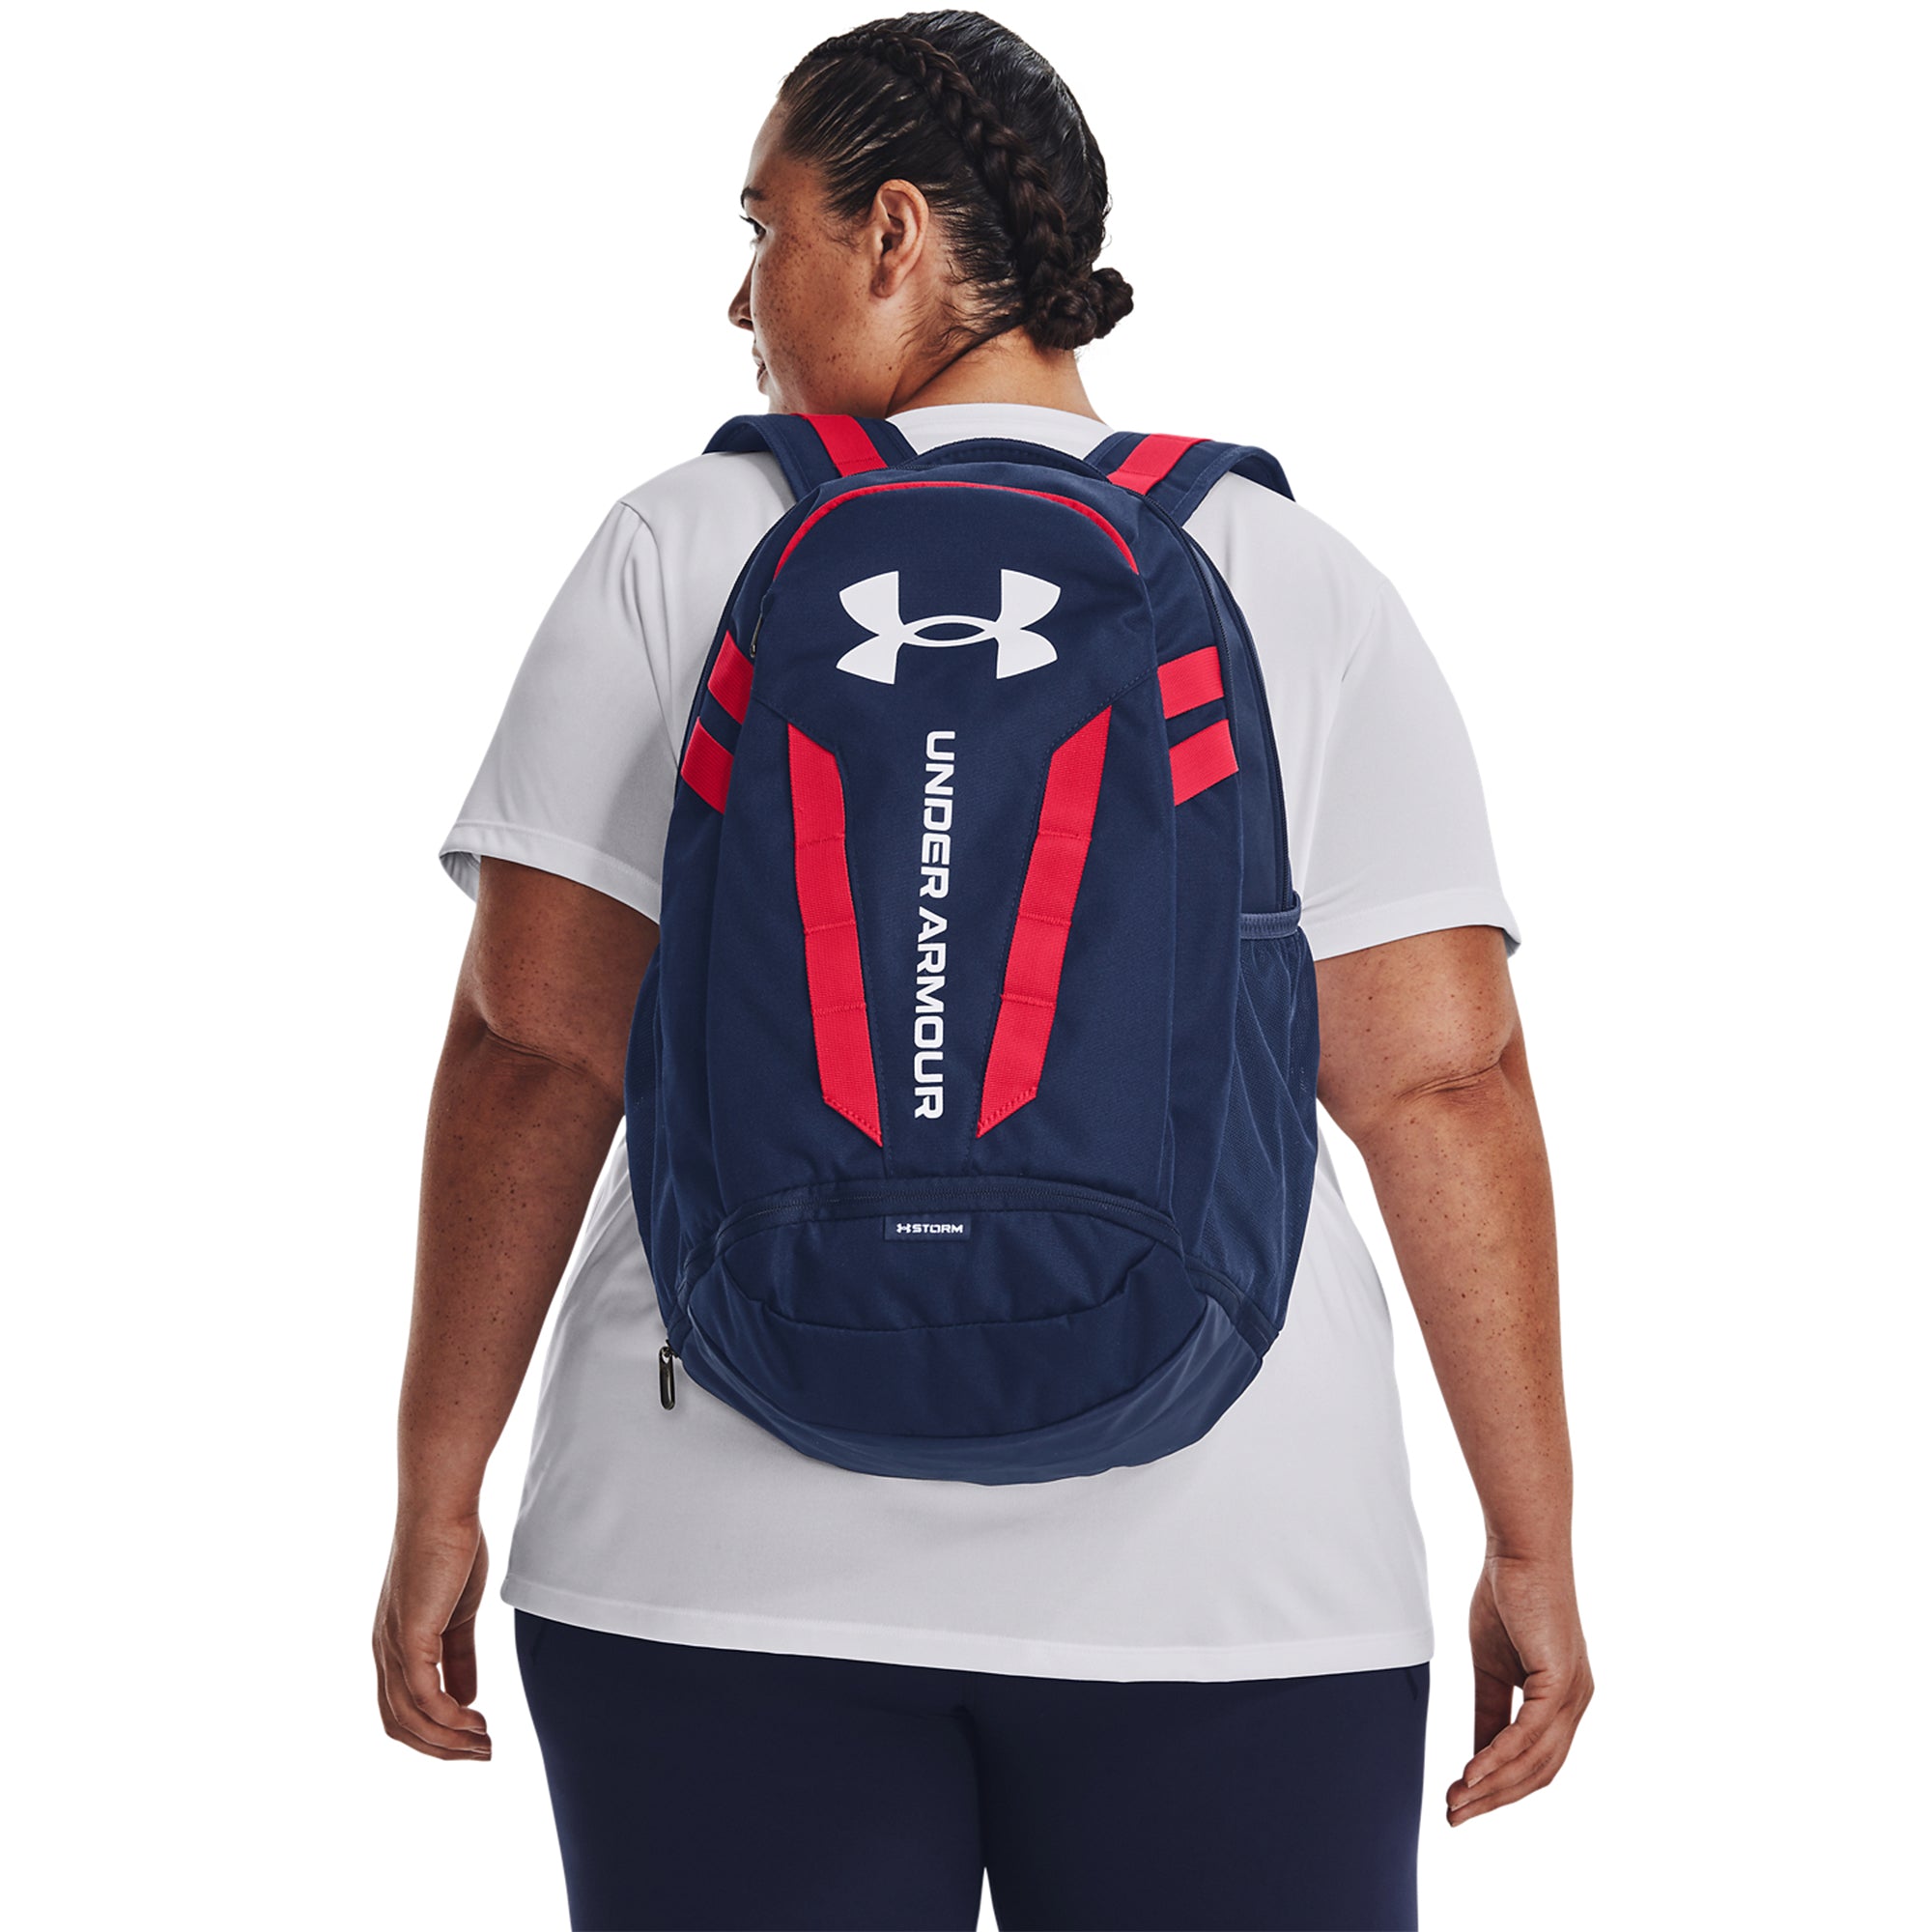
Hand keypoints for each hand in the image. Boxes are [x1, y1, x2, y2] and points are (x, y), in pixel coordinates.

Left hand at [373, 1514, 492, 1759]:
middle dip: (441, 1749)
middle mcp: (384, 1654)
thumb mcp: (458, 1615)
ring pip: (411, 1719)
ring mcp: (393, 1647)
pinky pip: (425, 1696)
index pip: (400, 1712)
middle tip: (483, 1754)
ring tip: (485, 1743)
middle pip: (400, 1726)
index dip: (433, 1736)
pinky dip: (450, 1718)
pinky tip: (476, 1719)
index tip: (472, 1741)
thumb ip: (460, 1657)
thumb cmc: (451, 1551)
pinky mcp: (410, 1637)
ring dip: (449, 1741)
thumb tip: (466, 1699)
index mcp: (392, 1648)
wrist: (442, 1510)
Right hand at [1446, 1552, 1591, 1823]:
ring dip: (1493, 1786)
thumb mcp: (1491, 1666)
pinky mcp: (1561, 1681)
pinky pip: (1529, 1734)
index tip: (1462, 1802)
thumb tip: (1477, 1756)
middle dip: (1495, 1799)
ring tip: (1456, 1801)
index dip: (1500, 1787)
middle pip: (1538, 1773)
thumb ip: (1489, 1711)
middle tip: (1455, 1816)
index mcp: (1563, 1701)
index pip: (1536, 1762)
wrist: (1520, 1551)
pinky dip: (1499, 1757)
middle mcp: (1577, 1704)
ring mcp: (1574, 1695)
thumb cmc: (1507, 1598)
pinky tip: (1471, 1772)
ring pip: (1534, 1761)